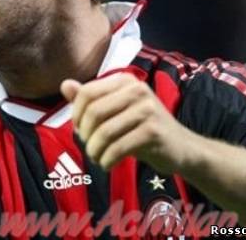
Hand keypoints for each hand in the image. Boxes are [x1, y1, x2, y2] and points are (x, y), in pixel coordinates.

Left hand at [61, 73, 198, 173]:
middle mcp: (137, 90)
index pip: (87, 92)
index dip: (76, 114)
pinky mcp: (154, 131)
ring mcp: (148, 110)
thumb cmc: (142, 128)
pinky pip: (118, 147)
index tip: (79, 129)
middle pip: (94, 112)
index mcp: (125, 81)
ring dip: (94, 150)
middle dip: (85, 134)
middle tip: (89, 146)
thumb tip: (64, 85)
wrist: (182, 148)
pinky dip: (106, 159)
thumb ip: (90, 98)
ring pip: (104, 132)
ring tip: (97, 157)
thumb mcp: (116, 110)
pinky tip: (106, 164)